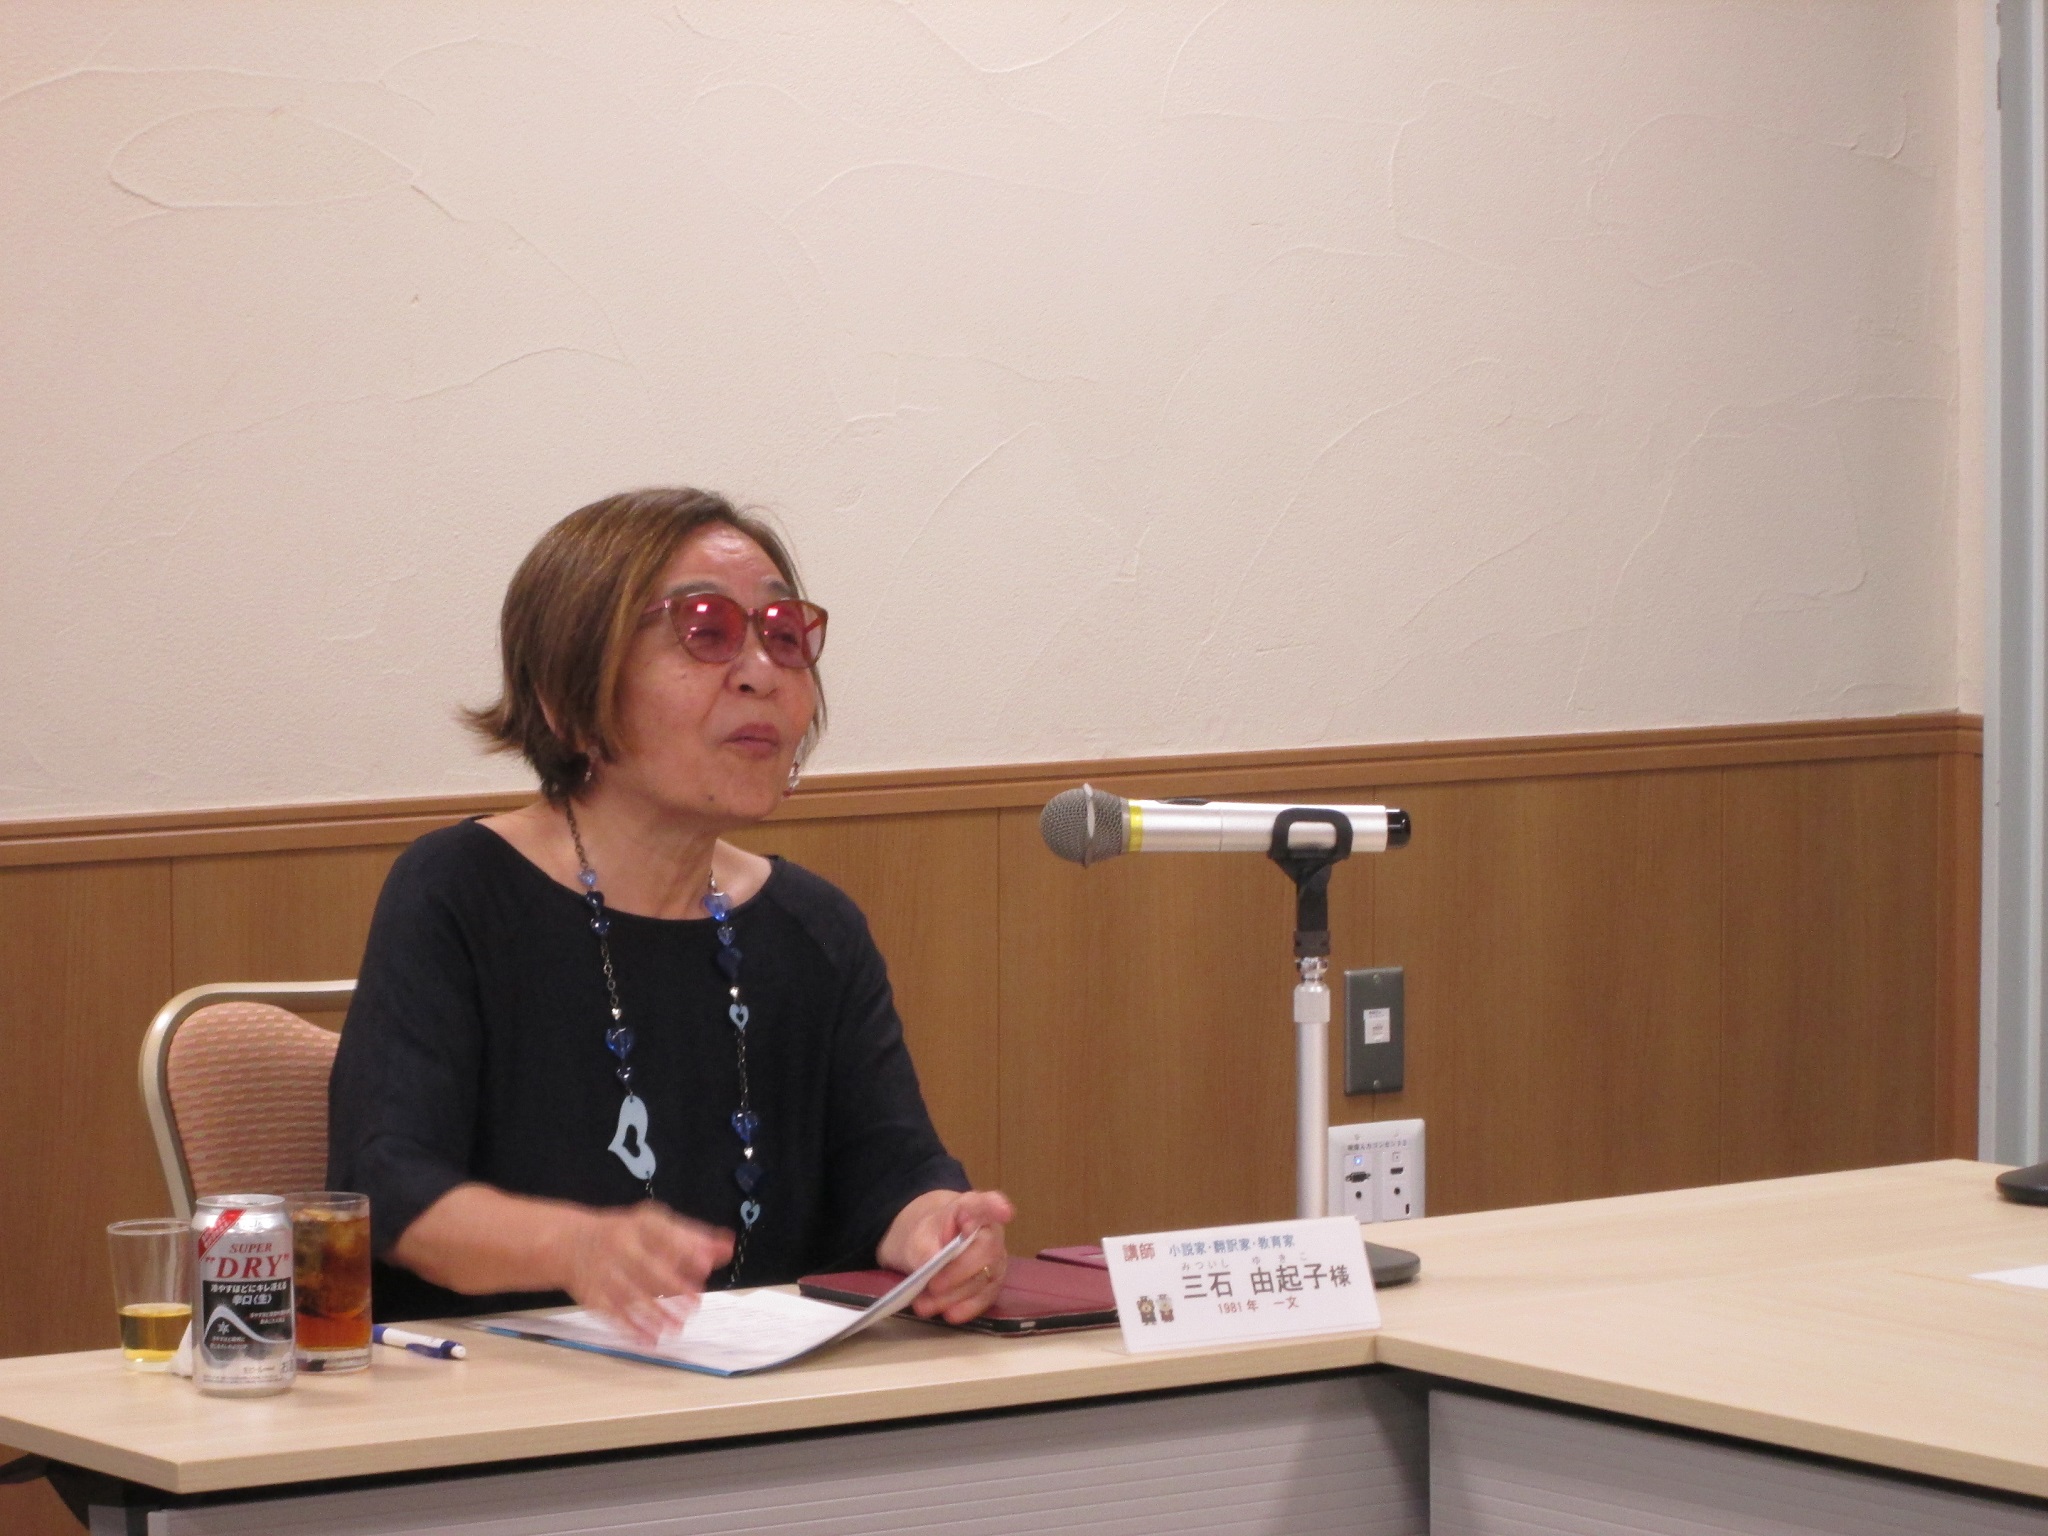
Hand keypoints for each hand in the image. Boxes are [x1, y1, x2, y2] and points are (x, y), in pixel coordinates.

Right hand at [553, 1201, 733, 1343]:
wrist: (571, 1242)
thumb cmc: (626, 1233)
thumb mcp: (656, 1226)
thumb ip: (693, 1237)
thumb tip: (728, 1247)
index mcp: (639, 1225)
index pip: (664, 1236)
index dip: (685, 1250)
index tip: (706, 1265)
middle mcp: (620, 1246)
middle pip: (647, 1267)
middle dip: (673, 1285)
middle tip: (696, 1301)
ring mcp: (604, 1271)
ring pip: (631, 1293)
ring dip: (655, 1312)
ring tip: (679, 1326)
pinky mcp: (592, 1294)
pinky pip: (612, 1312)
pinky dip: (631, 1328)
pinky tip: (650, 1339)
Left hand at [877, 1188, 1015, 1323]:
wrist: (927, 1247)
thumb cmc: (926, 1236)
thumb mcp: (915, 1238)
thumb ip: (924, 1250)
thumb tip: (932, 1267)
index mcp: (970, 1209)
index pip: (986, 1204)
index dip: (996, 1207)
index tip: (1005, 1211)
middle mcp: (990, 1233)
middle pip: (986, 1250)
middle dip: (959, 1271)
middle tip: (932, 1285)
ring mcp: (995, 1259)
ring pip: (983, 1278)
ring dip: (954, 1295)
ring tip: (924, 1305)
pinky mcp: (992, 1283)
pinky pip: (985, 1298)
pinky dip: (966, 1308)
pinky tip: (949, 1314)